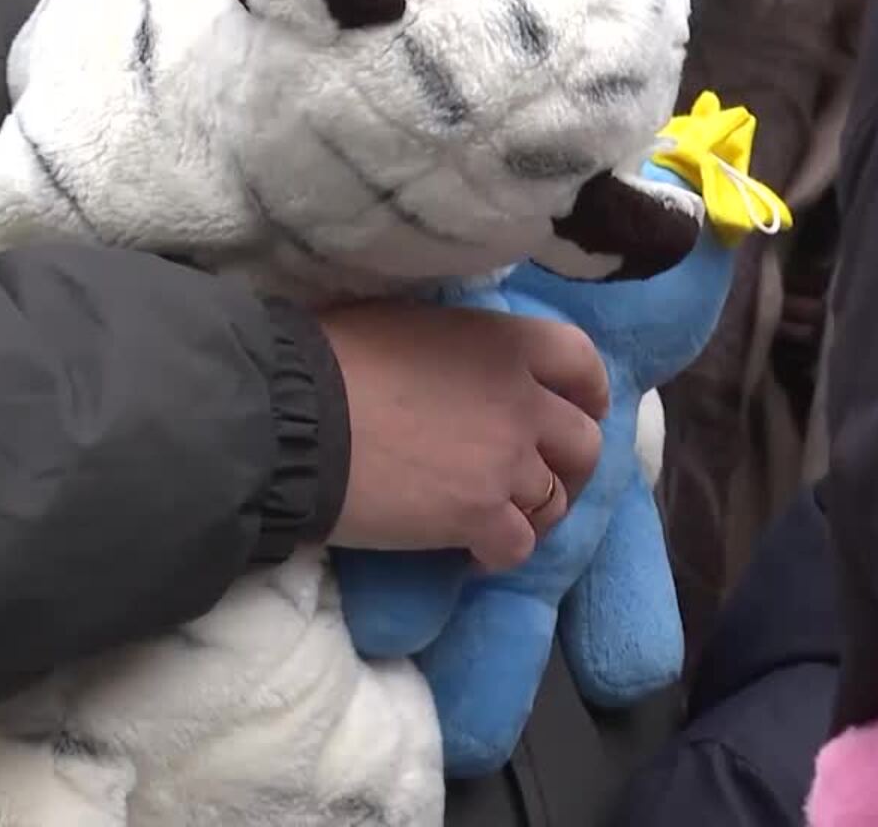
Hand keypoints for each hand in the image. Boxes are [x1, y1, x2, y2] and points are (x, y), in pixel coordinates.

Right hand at [319, 301, 607, 570]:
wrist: (291, 418)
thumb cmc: (328, 360)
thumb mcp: (404, 324)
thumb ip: (453, 347)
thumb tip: (453, 368)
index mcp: (502, 343)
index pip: (580, 362)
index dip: (586, 392)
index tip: (576, 410)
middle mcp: (520, 401)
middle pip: (582, 442)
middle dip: (565, 465)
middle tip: (532, 479)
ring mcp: (506, 462)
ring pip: (554, 501)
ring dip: (531, 513)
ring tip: (495, 521)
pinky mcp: (480, 517)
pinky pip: (518, 546)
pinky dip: (497, 554)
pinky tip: (468, 553)